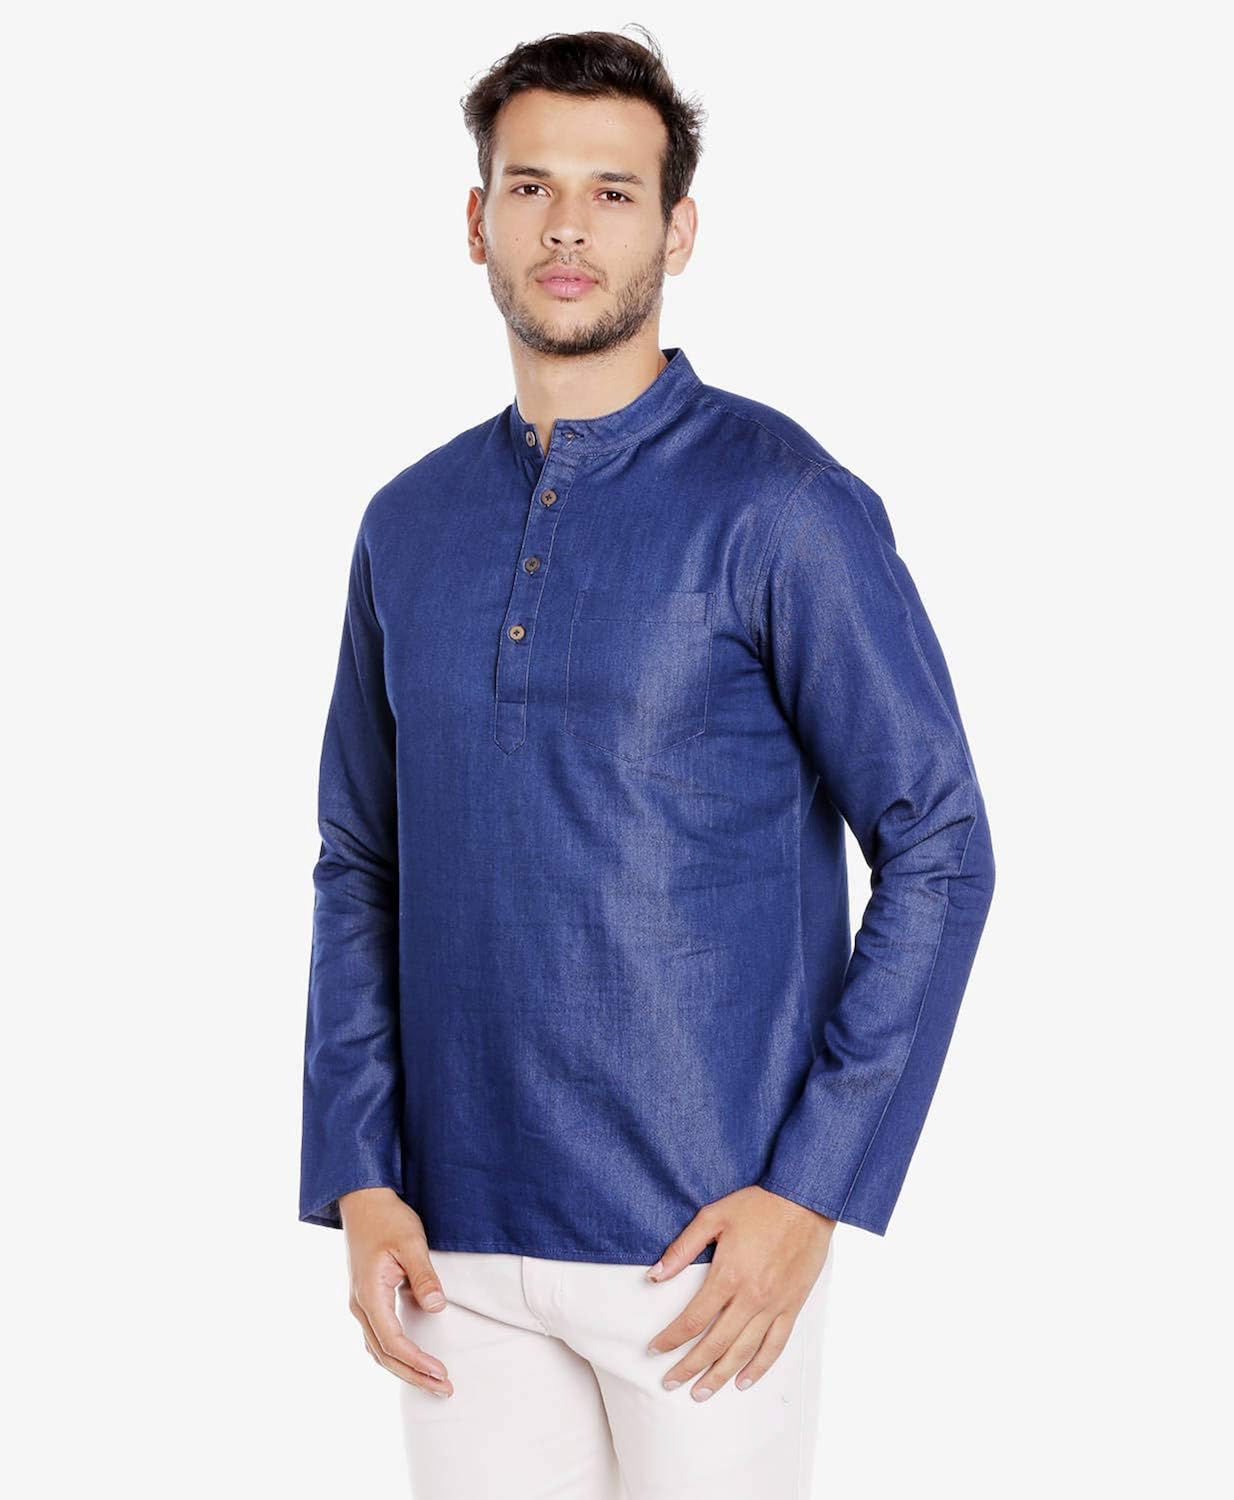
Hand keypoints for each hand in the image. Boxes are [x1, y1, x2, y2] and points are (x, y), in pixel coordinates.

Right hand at [338, 1187, 453, 1397]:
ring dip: (404, 1369)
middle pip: (384, 1355)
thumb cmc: (387, 1219)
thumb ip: (423, 1276)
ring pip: (378, 1350)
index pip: (393, 1342)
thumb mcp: (411, 1242)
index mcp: (369, 1295)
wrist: (363, 1201)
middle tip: (444, 1390)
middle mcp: (360, 1306)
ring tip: (432, 1382)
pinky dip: (394, 1355)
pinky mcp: (365, 1300)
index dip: (417, 1362)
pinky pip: (377, 1338)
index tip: (441, 1373)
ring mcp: (360, 1305)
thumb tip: (437, 1308)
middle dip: (414, 1375)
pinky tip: (411, 1360)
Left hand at [644, 1185, 834, 1400]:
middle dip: (689, 1367)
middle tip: (670, 1383)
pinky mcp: (792, 1306)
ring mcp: (774, 1305)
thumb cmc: (758, 1205)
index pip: (692, 1319)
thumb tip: (654, 1275)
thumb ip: (682, 1248)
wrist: (805, 1201)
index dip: (671, 1338)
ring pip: (743, 1352)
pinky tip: (743, 1381)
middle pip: (714, 1344)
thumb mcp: (713, 1216)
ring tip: (700, 1393)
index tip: (655, 1349)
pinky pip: (775, 1345)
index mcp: (728, 1275)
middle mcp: (751, 1297)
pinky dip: (759, 1367)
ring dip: (720, 1376)